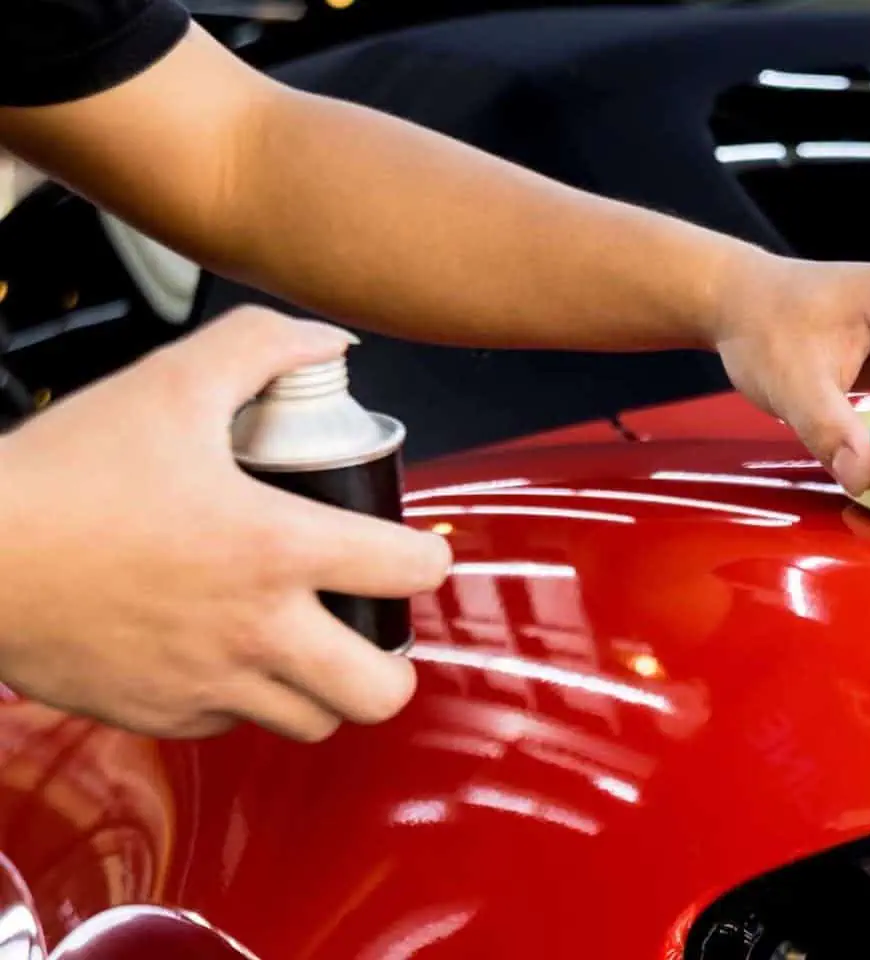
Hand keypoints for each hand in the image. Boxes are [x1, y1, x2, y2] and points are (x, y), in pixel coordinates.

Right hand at [0, 308, 450, 740]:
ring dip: (325, 689)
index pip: (409, 574)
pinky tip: (233, 660)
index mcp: (277, 548)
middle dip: (394, 662)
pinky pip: (233, 728)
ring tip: (314, 650)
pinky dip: (247, 702)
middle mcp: (256, 630)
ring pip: (313, 722)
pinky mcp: (157, 714)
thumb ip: (262, 344)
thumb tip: (330, 343)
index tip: (414, 552)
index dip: (427, 559)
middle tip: (374, 627)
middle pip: (380, 691)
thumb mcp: (171, 380)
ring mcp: (207, 683)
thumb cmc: (62, 472)